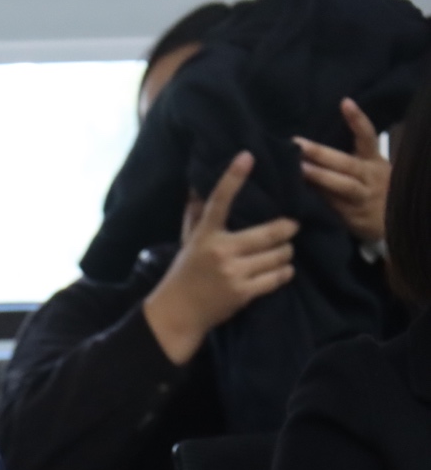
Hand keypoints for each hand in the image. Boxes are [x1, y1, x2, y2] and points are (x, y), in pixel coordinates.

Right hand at [143, 151, 298, 364]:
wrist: (178, 313)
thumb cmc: (184, 273)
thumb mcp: (188, 241)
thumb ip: (196, 214)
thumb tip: (196, 185)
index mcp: (205, 234)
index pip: (220, 200)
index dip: (233, 177)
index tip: (247, 156)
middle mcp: (220, 250)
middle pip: (271, 231)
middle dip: (287, 228)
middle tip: (290, 227)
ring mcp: (234, 272)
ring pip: (280, 254)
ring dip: (286, 252)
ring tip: (283, 252)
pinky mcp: (244, 292)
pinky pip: (279, 276)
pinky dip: (285, 272)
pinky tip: (281, 271)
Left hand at [294, 98, 389, 242]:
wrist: (391, 222)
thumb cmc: (370, 189)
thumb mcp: (365, 171)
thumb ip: (343, 160)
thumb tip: (305, 147)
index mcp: (373, 161)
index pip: (367, 136)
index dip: (357, 120)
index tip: (345, 102)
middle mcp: (370, 176)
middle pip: (347, 163)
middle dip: (320, 153)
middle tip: (297, 144)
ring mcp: (364, 197)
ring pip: (343, 185)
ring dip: (320, 177)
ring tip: (299, 170)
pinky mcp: (354, 216)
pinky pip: (333, 206)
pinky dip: (316, 200)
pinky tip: (297, 195)